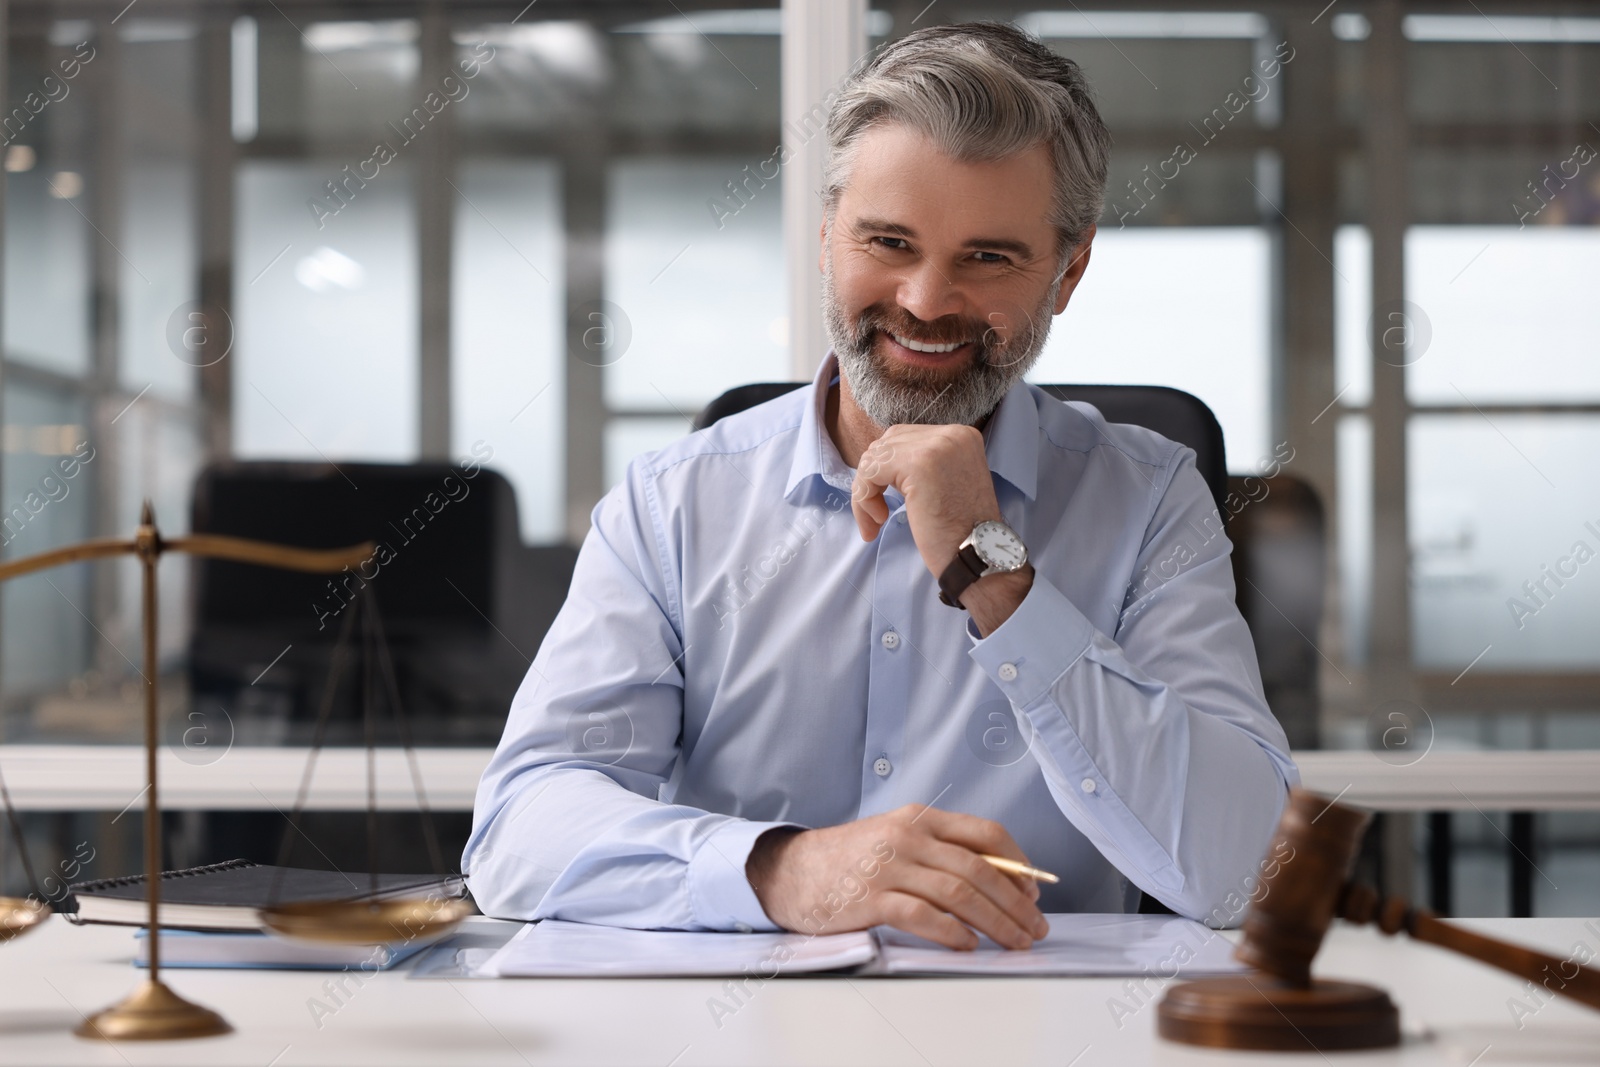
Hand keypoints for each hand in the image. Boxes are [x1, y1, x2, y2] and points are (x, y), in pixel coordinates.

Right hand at [745, 805, 1049, 950]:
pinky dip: (952, 933)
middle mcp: (907, 837)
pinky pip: (923, 916)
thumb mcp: (897, 840)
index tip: (1034, 891)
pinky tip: (968, 945)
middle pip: (979, 869)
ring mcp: (888, 867)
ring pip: (958, 893)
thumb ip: (939, 851)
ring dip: (995, 922)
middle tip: (1035, 927)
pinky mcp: (870, 899)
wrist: (790, 870)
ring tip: (1014, 942)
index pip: (985, 833)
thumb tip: (999, 879)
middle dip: (1016, 903)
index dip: (1018, 863)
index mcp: (919, 818)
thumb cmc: (850, 860)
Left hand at [851, 424, 1032, 633]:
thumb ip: (923, 466)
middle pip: (889, 442)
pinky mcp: (918, 464)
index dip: (888, 471)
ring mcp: (936, 445)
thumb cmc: (960, 532)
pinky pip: (870, 472)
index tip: (887, 504)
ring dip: (867, 490)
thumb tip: (881, 462)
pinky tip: (878, 521)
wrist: (979, 556)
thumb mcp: (946, 484)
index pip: (906, 438)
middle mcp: (952, 434)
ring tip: (877, 521)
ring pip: (876, 456)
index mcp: (961, 436)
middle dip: (875, 477)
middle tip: (878, 514)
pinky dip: (864, 497)